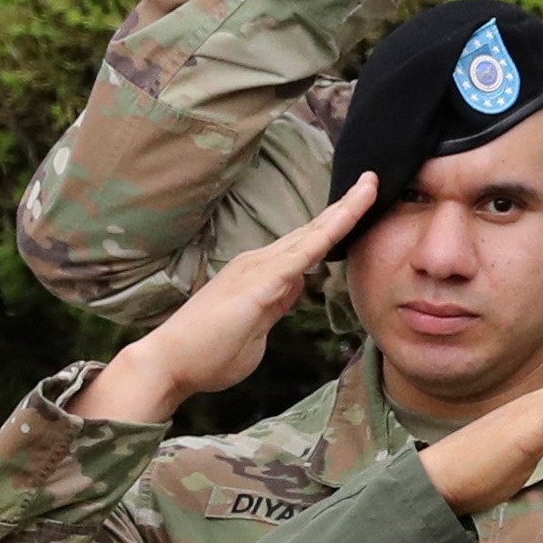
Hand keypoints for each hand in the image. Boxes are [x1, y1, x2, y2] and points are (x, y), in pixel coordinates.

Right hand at [77, 176, 377, 423]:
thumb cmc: (209, 352)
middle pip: (313, 230)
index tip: (362, 204)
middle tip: (374, 180)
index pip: (308, 244)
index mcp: (262, 274)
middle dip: (347, 206)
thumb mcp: (258, 327)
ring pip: (311, 235)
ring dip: (343, 211)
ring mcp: (257, 269)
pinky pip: (300, 255)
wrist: (168, 363)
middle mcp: (260, 263)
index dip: (335, 223)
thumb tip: (295, 285)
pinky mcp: (258, 284)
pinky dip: (325, 235)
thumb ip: (277, 303)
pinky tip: (347, 218)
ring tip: (370, 187)